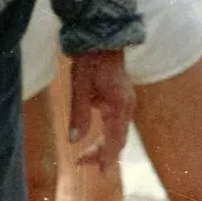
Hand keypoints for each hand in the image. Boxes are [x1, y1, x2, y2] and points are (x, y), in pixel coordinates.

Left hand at [67, 50, 134, 171]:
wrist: (103, 38)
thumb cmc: (90, 60)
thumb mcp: (80, 86)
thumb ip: (79, 115)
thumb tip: (74, 141)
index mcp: (119, 106)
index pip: (113, 141)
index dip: (99, 156)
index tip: (80, 162)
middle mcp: (127, 108)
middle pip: (118, 141)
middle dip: (101, 154)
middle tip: (81, 162)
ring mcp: (127, 104)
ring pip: (119, 134)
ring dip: (105, 147)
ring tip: (89, 157)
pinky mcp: (123, 100)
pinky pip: (118, 125)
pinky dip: (109, 136)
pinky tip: (98, 140)